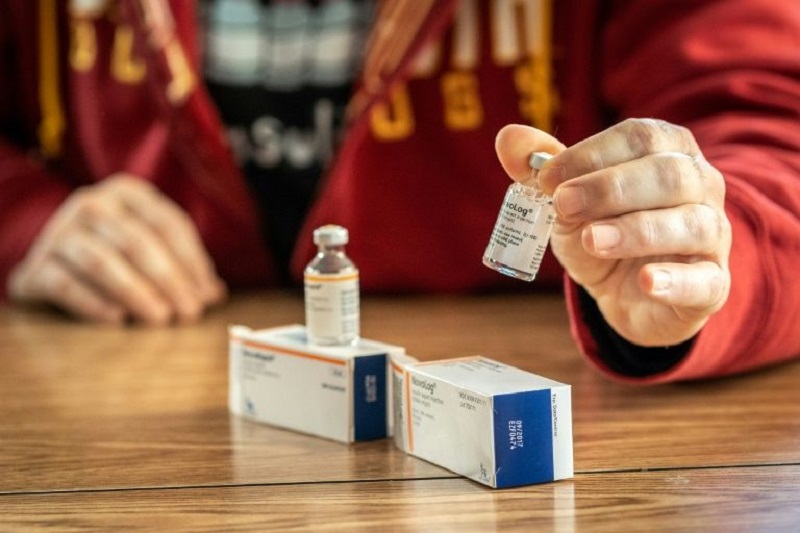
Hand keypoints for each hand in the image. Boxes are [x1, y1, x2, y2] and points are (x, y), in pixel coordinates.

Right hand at [8, 174, 226, 324]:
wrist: (50, 258)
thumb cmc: (116, 250)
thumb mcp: (149, 245)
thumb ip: (183, 265)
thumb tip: (215, 294)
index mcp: (127, 192)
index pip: (168, 223)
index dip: (193, 261)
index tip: (208, 295)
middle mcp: (92, 204)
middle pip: (138, 242)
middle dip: (169, 280)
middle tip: (189, 313)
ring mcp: (59, 232)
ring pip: (102, 262)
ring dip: (136, 292)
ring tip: (160, 319)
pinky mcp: (36, 266)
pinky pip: (66, 284)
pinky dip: (94, 303)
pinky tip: (118, 320)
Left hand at [495, 120, 730, 346]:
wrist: (625, 292)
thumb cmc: (602, 231)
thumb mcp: (568, 200)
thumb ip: (542, 167)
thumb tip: (507, 138)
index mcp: (668, 151)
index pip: (639, 137)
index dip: (591, 154)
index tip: (547, 178)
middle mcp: (700, 186)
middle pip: (668, 175)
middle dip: (610, 188)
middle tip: (563, 205)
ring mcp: (712, 236)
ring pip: (692, 224)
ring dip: (637, 230)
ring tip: (592, 240)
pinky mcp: (713, 284)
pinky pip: (705, 280)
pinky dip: (676, 280)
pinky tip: (647, 281)